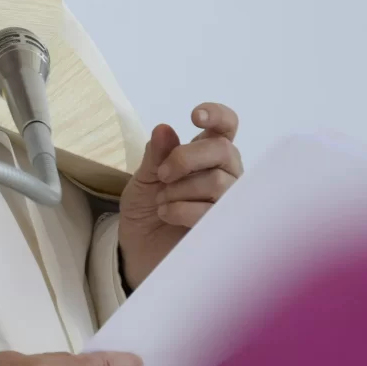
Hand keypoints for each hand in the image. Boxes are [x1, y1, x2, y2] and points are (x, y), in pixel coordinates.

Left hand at [120, 102, 242, 287]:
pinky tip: (167, 214)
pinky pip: (212, 210)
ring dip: (180, 190)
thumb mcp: (143, 179)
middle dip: (187, 158)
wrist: (138, 251)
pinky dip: (182, 209)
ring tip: (161, 202)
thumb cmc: (146, 210)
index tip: (194, 116)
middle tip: (162, 175)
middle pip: (223, 150)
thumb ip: (155, 155)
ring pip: (219, 181)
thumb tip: (164, 129)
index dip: (218, 115)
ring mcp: (228, 200)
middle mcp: (225, 173)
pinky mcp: (223, 226)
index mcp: (207, 154)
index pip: (226, 126)